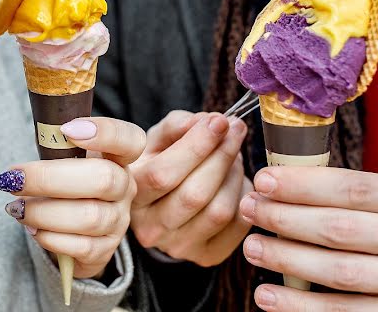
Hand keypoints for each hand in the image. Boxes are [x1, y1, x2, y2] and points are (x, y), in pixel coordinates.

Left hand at [0, 117, 145, 278]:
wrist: (73, 229)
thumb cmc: (66, 184)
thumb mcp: (66, 160)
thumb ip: (57, 148)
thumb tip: (27, 153)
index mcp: (118, 157)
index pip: (129, 140)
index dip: (105, 133)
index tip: (67, 129)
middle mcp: (125, 188)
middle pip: (102, 179)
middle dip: (50, 179)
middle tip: (14, 179)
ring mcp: (118, 220)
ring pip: (88, 217)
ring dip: (43, 212)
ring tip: (16, 207)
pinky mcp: (105, 249)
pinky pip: (80, 247)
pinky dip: (49, 237)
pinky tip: (31, 228)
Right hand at [128, 110, 250, 265]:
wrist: (161, 205)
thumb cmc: (158, 163)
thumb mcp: (156, 139)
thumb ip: (177, 125)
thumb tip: (208, 122)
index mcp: (131, 195)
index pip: (164, 174)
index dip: (197, 145)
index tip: (219, 121)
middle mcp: (149, 228)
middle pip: (195, 194)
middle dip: (222, 155)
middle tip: (235, 130)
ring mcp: (178, 247)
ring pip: (219, 211)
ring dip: (235, 175)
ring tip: (235, 155)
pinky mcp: (206, 256)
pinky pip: (237, 226)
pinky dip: (245, 197)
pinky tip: (237, 180)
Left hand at [240, 167, 377, 310]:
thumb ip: (341, 191)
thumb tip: (272, 183)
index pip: (351, 188)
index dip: (302, 184)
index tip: (263, 180)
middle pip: (340, 229)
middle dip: (285, 219)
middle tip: (249, 210)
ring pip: (339, 272)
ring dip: (286, 260)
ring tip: (252, 248)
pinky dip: (299, 305)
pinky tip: (268, 295)